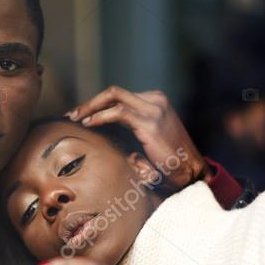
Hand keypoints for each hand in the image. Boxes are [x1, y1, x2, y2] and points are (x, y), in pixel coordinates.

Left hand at [66, 86, 207, 190]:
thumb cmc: (170, 162)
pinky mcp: (149, 122)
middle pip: (114, 92)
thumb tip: (110, 133)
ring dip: (90, 107)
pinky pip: (117, 113)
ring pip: (113, 97)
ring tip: (75, 118)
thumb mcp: (150, 139)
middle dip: (90, 102)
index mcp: (156, 102)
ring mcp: (154, 109)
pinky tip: (88, 124)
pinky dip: (99, 117)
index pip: (121, 96)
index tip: (82, 115)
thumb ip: (133, 130)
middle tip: (73, 114)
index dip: (99, 104)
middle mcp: (156, 100)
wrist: (191, 172)